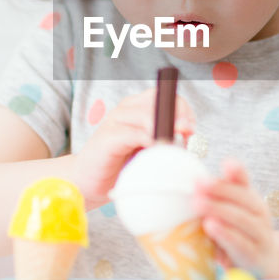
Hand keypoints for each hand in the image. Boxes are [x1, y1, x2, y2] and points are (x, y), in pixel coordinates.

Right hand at [73, 89, 193, 207]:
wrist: (86, 182)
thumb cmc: (120, 166)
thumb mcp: (148, 151)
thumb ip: (165, 140)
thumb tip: (190, 138)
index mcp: (139, 108)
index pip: (168, 97)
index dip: (184, 111)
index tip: (192, 131)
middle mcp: (127, 109)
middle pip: (161, 101)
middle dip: (179, 118)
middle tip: (187, 138)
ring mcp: (115, 120)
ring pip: (149, 115)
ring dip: (166, 131)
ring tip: (173, 148)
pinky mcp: (108, 136)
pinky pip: (134, 133)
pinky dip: (149, 140)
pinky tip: (155, 150)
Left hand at [194, 158, 278, 278]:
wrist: (264, 263)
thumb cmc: (239, 234)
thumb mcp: (229, 213)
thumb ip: (214, 198)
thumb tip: (188, 182)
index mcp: (251, 198)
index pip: (244, 181)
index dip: (237, 171)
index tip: (225, 164)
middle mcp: (260, 213)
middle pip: (242, 197)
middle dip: (219, 190)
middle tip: (196, 184)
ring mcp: (261, 234)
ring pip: (242, 219)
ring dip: (219, 209)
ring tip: (198, 203)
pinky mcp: (255, 255)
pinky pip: (241, 243)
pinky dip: (226, 234)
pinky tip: (210, 226)